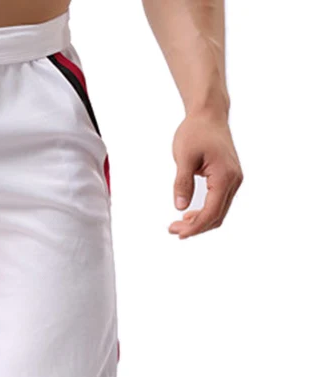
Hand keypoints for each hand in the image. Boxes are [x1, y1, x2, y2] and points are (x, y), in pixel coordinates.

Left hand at [169, 111, 242, 238]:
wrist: (209, 114)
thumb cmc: (196, 132)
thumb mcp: (184, 157)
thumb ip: (182, 183)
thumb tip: (180, 207)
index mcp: (225, 176)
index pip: (211, 212)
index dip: (194, 227)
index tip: (177, 232)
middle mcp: (234, 180)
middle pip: (217, 216)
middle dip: (195, 227)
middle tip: (172, 230)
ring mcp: (234, 180)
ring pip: (219, 212)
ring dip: (200, 222)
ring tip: (178, 225)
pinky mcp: (229, 178)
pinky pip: (219, 202)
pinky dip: (205, 212)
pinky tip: (188, 214)